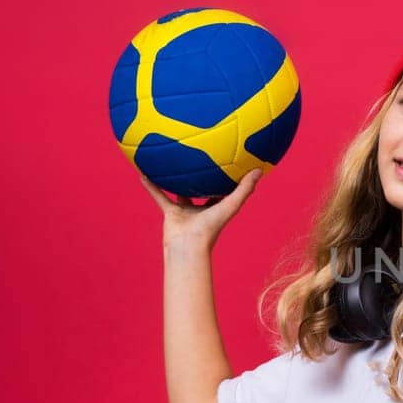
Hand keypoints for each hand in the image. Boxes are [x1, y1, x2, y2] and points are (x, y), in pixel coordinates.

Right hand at [138, 169, 262, 251]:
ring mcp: (185, 211)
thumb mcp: (231, 205)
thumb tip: (259, 169)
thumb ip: (244, 189)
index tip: (229, 162)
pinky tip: (143, 172)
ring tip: (170, 162)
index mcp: (217, 208)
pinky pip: (159, 196)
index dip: (227, 179)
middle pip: (202, 190)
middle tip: (200, 157)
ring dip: (174, 180)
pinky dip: (151, 186)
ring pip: (178, 191)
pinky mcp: (169, 213)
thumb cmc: (211, 227)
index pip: (224, 191)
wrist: (188, 245)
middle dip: (202, 178)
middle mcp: (201, 209)